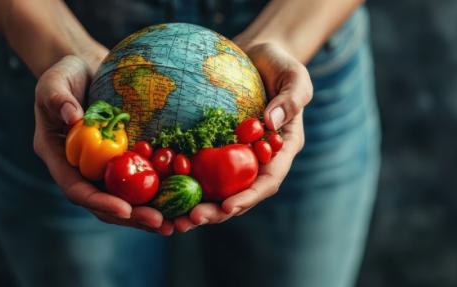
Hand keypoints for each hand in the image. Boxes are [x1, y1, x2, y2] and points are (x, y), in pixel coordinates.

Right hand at [33, 55, 173, 234]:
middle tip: (160, 223)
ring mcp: (102, 166)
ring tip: (174, 223)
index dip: (100, 201)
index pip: (77, 188)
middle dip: (131, 215)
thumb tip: (72, 117)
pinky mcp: (122, 159)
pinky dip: (157, 192)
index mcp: (59, 157)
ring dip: (147, 212)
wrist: (85, 68)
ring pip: (124, 198)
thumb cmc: (64, 73)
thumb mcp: (54, 82)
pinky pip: (139, 179)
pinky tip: (180, 202)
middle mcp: (80, 169)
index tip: (125, 209)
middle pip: (104, 201)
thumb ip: (58, 100)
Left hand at [172, 43, 312, 231]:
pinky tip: (162, 188)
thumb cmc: (281, 65)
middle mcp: (259, 159)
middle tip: (192, 219)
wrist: (257, 56)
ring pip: (218, 188)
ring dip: (197, 205)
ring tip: (174, 218)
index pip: (268, 180)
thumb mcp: (294, 77)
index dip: (249, 197)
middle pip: (239, 193)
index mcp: (282, 149)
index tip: (228, 207)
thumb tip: (270, 123)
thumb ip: (290, 100)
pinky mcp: (216, 146)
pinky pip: (200, 166)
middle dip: (217, 211)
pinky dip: (183, 180)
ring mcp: (236, 154)